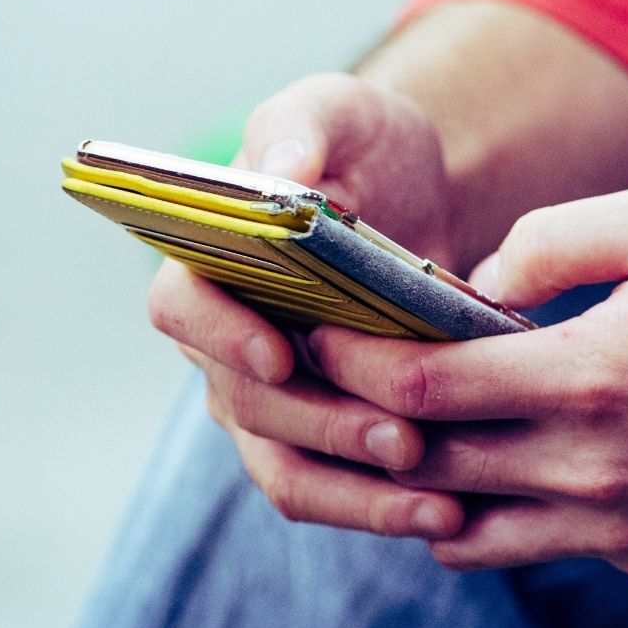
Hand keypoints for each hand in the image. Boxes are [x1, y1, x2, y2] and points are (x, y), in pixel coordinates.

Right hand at [146, 72, 465, 538]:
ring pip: (286, 470)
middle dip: (325, 428)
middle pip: (246, 404)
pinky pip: (332, 493)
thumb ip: (302, 127)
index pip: (180, 307)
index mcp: (207, 261)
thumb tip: (281, 167)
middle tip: (404, 440)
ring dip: (356, 494)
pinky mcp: (320, 439)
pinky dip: (380, 511)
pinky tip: (447, 516)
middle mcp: (222, 342)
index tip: (281, 353)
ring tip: (437, 504)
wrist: (413, 197)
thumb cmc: (360, 145)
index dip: (221, 336)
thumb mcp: (338, 111)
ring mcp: (266, 400)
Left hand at [307, 183, 627, 580]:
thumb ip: (550, 241)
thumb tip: (472, 284)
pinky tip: (496, 461)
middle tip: (329, 389)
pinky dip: (500, 512)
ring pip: (476, 533)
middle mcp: (603, 474)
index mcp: (594, 381)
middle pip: (433, 471)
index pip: (427, 391)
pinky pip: (546, 544)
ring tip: (402, 436)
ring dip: (425, 489)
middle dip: (365, 431)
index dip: (356, 364)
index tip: (317, 335)